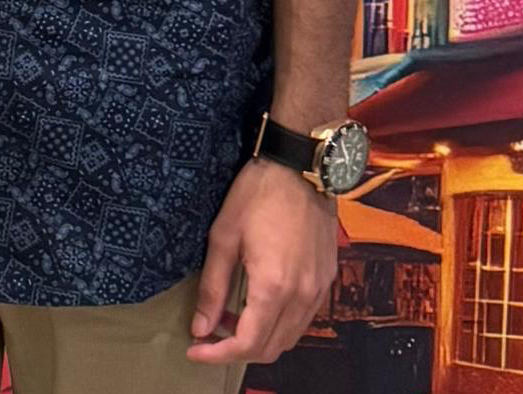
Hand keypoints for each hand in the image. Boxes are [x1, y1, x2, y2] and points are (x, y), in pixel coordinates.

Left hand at [188, 158, 337, 364]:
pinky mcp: (327, 279)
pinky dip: (279, 323)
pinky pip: (304, 318)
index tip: (195, 350)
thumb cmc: (257, 194)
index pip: (248, 344)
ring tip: (231, 319)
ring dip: (259, 338)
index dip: (218, 355)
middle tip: (209, 335)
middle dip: (236, 351)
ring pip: (290, 337)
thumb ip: (212, 287)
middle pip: (271, 348)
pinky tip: (259, 303)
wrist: (300, 167)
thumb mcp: (223, 236)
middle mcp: (302, 296)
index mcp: (274, 287)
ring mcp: (319, 289)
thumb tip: (201, 328)